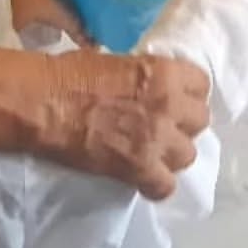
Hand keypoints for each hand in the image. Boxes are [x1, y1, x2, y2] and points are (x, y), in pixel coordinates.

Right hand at [51, 49, 210, 198]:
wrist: (46, 102)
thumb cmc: (72, 73)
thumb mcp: (119, 61)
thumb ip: (146, 76)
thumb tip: (151, 85)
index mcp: (164, 72)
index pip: (202, 84)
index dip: (188, 93)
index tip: (176, 98)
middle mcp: (169, 105)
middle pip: (200, 120)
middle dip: (183, 123)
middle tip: (165, 125)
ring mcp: (156, 139)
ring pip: (188, 155)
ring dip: (172, 154)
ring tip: (154, 152)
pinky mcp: (139, 169)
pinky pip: (165, 187)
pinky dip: (155, 185)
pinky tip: (143, 178)